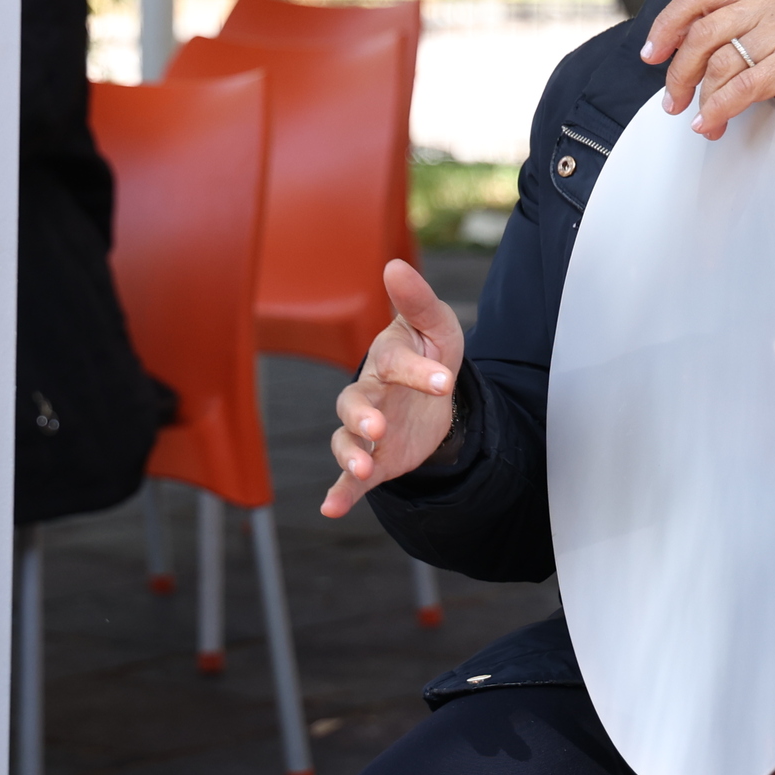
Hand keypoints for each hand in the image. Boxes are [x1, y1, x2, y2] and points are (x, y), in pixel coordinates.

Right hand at [322, 259, 464, 519]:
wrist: (434, 393)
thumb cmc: (430, 351)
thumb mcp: (437, 326)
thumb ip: (417, 300)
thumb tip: (393, 264)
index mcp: (386, 359)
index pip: (395, 363)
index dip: (417, 372)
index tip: (444, 382)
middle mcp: (369, 393)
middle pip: (354, 403)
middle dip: (363, 416)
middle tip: (379, 427)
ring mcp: (368, 428)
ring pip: (347, 440)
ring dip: (352, 453)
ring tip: (364, 466)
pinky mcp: (374, 458)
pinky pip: (350, 479)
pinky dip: (340, 492)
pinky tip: (330, 509)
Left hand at [642, 0, 774, 140]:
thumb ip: (748, 26)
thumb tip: (698, 58)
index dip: (666, 26)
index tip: (651, 55)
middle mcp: (769, 1)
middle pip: (700, 35)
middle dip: (677, 73)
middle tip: (671, 103)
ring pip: (718, 64)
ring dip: (700, 100)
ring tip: (699, 122)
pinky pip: (741, 88)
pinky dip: (719, 110)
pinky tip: (712, 125)